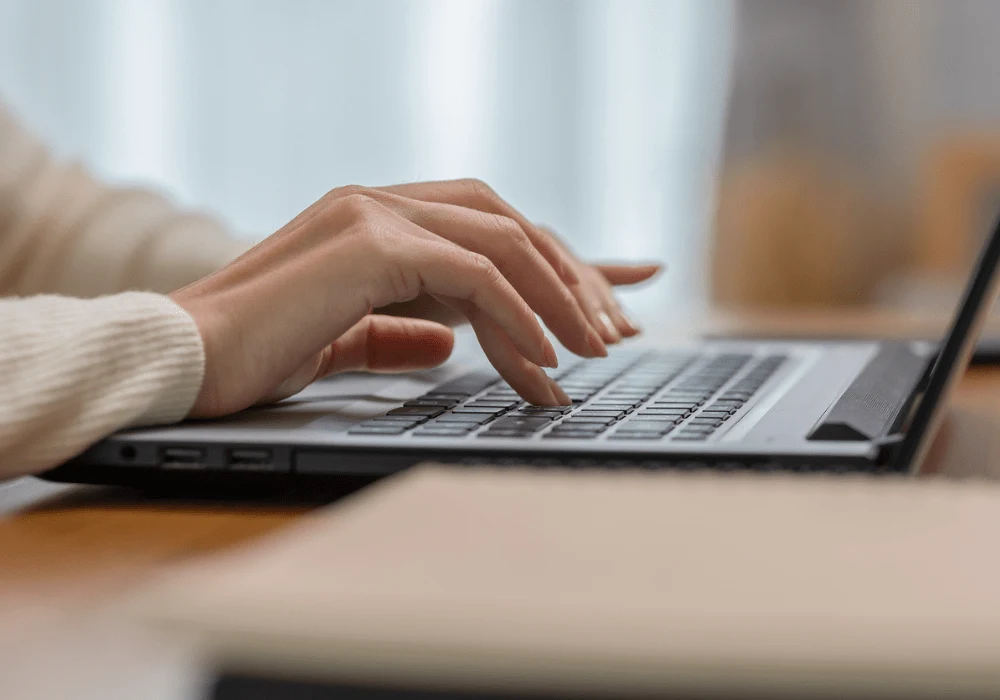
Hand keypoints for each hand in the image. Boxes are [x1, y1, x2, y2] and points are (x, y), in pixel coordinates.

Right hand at [170, 179, 659, 417]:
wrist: (182, 360)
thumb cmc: (253, 352)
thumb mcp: (342, 339)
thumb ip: (396, 331)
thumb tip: (450, 344)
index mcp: (378, 222)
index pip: (489, 226)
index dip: (557, 259)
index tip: (615, 293)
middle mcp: (381, 203)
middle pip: (509, 223)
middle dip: (571, 277)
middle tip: (615, 331)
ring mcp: (374, 214)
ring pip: (501, 241)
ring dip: (557, 297)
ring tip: (592, 353)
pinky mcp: (369, 243)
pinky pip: (472, 273)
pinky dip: (517, 315)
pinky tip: (542, 359)